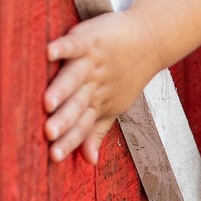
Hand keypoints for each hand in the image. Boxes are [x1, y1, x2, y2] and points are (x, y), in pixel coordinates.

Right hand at [44, 7, 157, 163]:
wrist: (151, 39)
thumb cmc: (126, 75)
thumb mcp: (114, 106)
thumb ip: (96, 131)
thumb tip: (90, 161)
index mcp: (97, 103)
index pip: (82, 125)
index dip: (69, 140)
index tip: (53, 156)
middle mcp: (94, 85)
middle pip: (77, 105)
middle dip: (64, 120)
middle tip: (49, 133)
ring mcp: (93, 63)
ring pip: (74, 78)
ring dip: (62, 90)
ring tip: (48, 102)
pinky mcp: (90, 40)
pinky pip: (75, 45)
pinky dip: (63, 48)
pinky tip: (49, 53)